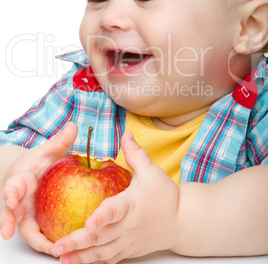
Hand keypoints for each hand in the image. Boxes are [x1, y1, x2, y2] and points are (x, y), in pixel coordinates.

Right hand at [0, 122, 77, 254]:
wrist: (29, 176)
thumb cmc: (37, 164)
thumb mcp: (47, 152)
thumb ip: (59, 142)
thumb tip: (74, 125)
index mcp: (20, 182)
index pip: (11, 187)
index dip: (10, 193)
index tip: (11, 198)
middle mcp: (18, 202)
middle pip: (10, 215)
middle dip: (8, 222)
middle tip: (8, 232)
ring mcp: (25, 216)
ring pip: (26, 231)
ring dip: (36, 241)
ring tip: (51, 250)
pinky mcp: (36, 225)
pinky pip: (42, 236)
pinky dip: (50, 243)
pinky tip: (67, 249)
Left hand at [52, 131, 179, 263]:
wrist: (182, 221)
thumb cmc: (165, 194)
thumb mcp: (151, 171)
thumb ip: (135, 153)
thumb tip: (126, 133)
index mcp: (132, 204)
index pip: (115, 210)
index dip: (101, 217)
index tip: (87, 223)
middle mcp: (129, 225)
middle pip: (102, 237)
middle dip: (78, 242)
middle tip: (58, 246)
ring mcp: (128, 241)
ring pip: (102, 253)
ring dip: (81, 257)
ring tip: (61, 258)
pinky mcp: (129, 251)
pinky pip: (108, 259)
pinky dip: (92, 262)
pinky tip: (76, 262)